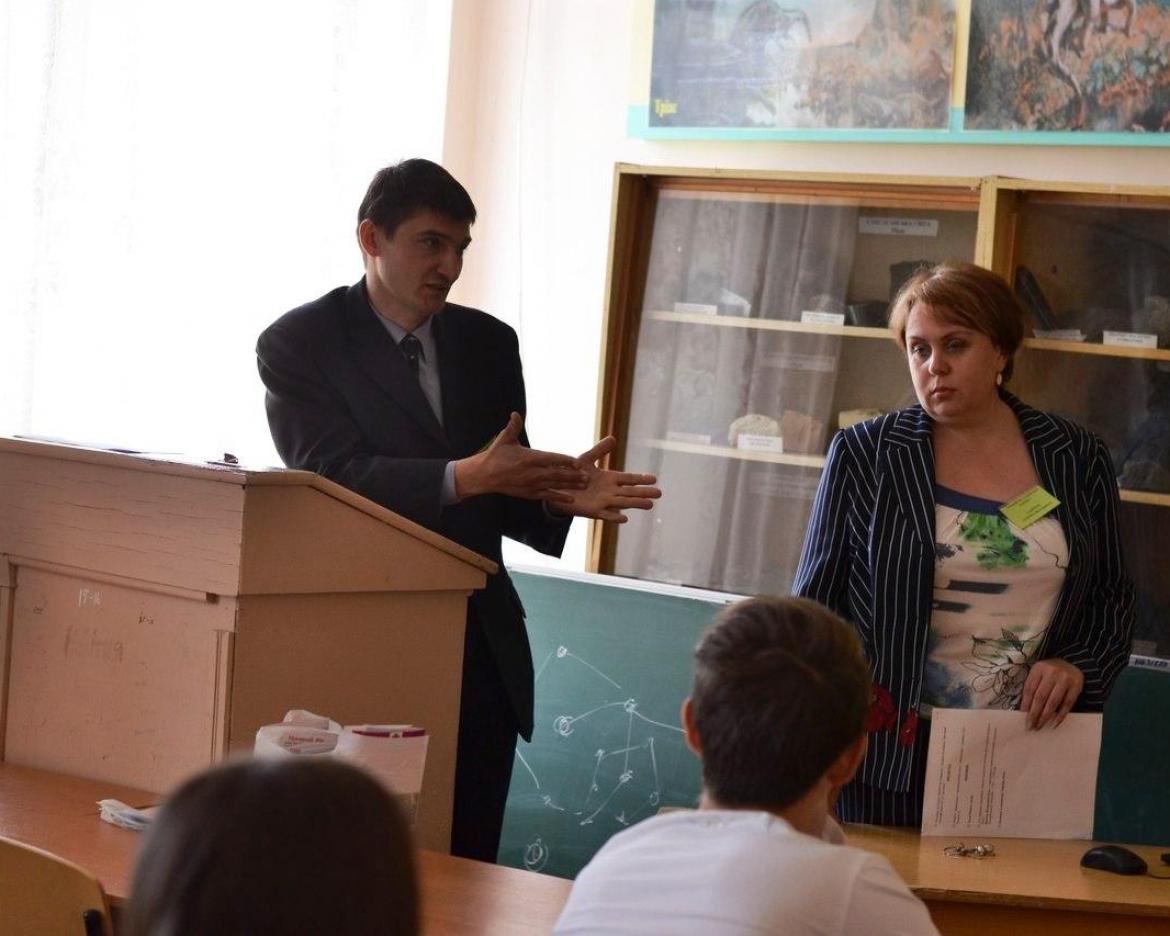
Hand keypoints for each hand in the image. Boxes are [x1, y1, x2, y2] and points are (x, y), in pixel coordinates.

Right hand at [454, 412, 586, 501]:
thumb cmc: (495, 455)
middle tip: (587, 476)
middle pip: (557, 474)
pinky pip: (547, 496)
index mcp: (529, 457)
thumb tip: (515, 414)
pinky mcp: (528, 493)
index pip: (552, 459)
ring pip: (555, 485)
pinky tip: (571, 498)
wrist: (484, 476)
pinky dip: (559, 497)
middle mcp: (532, 472)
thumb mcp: (504, 439)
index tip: (578, 462)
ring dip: (570, 485)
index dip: (566, 461)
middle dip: (573, 475)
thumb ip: (513, 426)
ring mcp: (531, 484)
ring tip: (584, 485)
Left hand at [548, 435, 660, 521]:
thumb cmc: (572, 474)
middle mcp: (609, 491)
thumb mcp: (586, 459)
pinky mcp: (593, 511)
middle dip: (644, 492)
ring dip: (635, 504)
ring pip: (622, 503)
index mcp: (610, 479)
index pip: (629, 479)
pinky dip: (614, 517)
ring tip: (650, 505)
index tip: (654, 478)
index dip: (641, 478)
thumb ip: (600, 451)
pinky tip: (624, 518)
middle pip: (630, 492)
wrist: (557, 489)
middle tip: (659, 493)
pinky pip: (605, 515)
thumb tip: (613, 438)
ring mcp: (603, 502)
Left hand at [1021, 658, 1084, 729]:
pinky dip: (1060, 716)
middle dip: (1034, 713)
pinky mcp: (1076, 687)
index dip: (1026, 704)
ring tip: (1039, 726)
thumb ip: (1032, 687)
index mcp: (1039, 668)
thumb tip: (1025, 709)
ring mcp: (1065, 679)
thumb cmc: (1050, 672)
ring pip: (1053, 702)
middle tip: (1030, 726)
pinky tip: (1054, 723)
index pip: (1030, 689)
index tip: (1023, 716)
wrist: (1071, 663)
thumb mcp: (1039, 673)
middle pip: (1040, 697)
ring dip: (1045, 716)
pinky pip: (1067, 704)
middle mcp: (1052, 672)